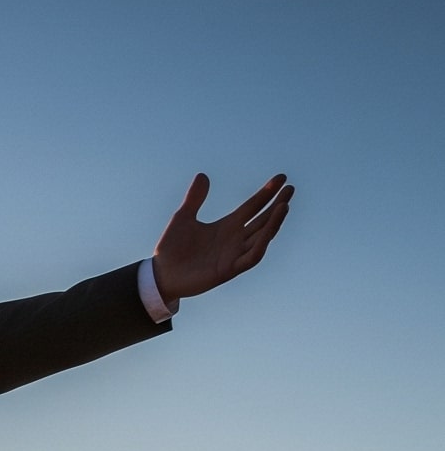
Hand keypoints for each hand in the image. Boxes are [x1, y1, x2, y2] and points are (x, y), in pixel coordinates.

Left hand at [151, 172, 292, 302]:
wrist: (160, 275)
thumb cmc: (171, 249)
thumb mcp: (183, 217)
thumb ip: (194, 198)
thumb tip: (203, 175)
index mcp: (227, 226)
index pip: (253, 206)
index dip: (267, 193)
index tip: (281, 178)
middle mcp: (235, 239)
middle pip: (263, 220)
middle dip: (278, 205)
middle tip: (290, 189)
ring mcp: (234, 255)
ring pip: (262, 237)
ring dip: (274, 222)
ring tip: (284, 205)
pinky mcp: (229, 270)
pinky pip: (251, 257)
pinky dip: (261, 244)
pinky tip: (269, 230)